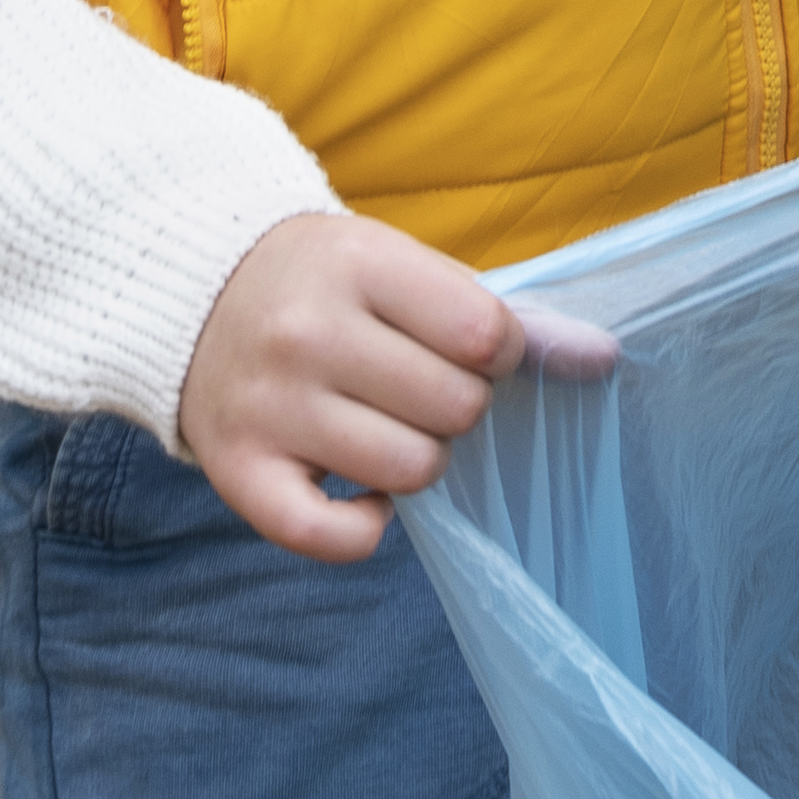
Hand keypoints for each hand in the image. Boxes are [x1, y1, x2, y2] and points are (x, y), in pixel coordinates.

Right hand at [176, 210, 606, 562]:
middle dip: (458, 405)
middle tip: (418, 385)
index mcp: (357, 263)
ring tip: (386, 425)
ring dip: (418, 459)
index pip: (483, 333)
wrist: (196, 296)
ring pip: (411, 471)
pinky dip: (364, 529)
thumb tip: (602, 358)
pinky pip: (332, 536)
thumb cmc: (325, 284)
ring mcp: (268, 407)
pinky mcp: (238, 472)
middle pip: (454, 408)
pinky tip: (362, 493)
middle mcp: (307, 333)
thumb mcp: (404, 269)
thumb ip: (500, 315)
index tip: (468, 348)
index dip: (499, 354)